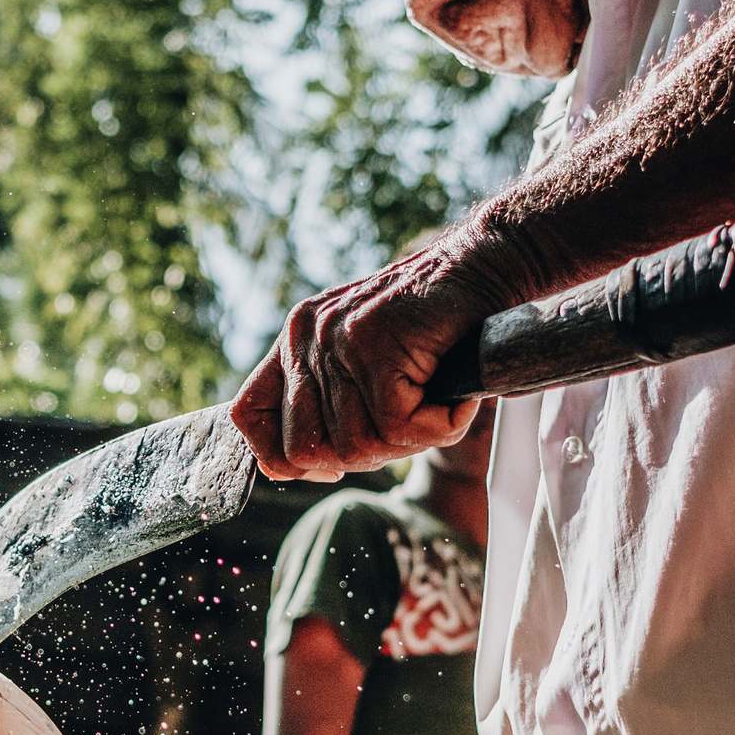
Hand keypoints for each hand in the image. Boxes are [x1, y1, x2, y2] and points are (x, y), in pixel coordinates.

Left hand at [230, 226, 513, 479]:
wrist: (487, 266)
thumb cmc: (438, 327)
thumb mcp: (370, 362)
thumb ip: (333, 401)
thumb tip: (303, 468)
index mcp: (296, 342)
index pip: (247, 416)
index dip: (281, 458)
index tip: (328, 465)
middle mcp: (305, 338)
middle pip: (305, 451)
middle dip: (363, 456)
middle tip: (408, 425)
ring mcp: (336, 338)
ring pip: (357, 446)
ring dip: (410, 441)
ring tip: (438, 402)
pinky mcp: (376, 344)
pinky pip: (400, 428)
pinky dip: (440, 426)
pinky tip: (454, 396)